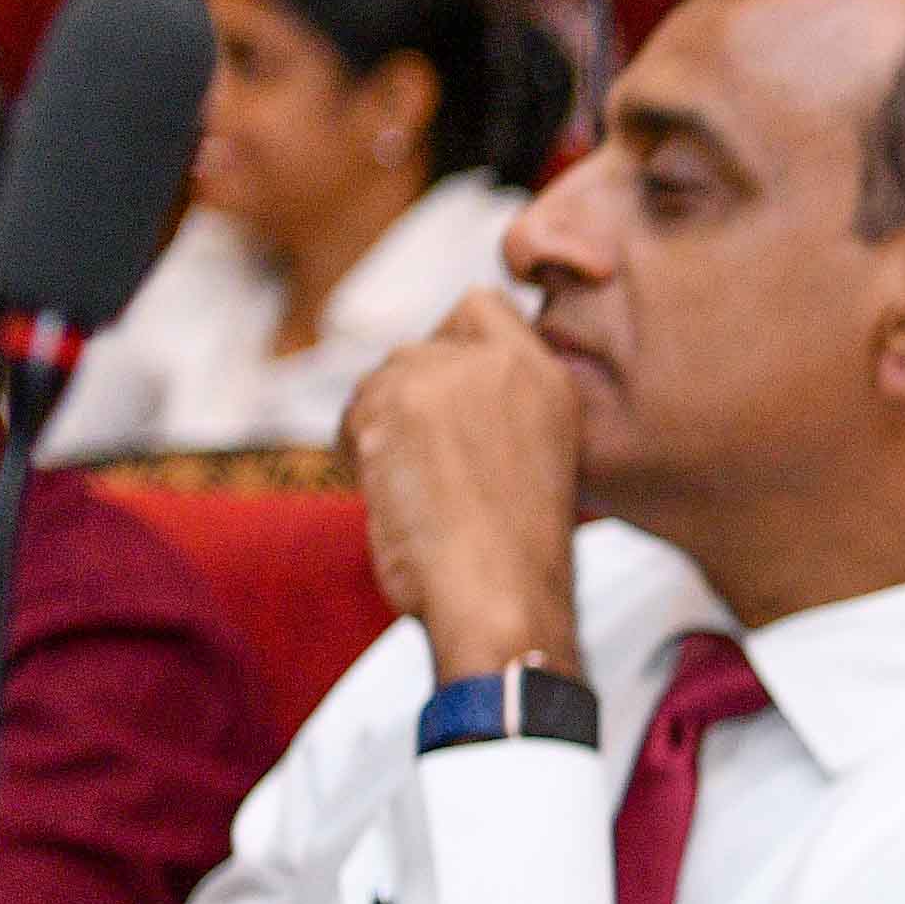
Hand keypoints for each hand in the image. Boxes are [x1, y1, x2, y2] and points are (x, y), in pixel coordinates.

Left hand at [344, 292, 586, 681]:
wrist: (502, 597)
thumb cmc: (513, 559)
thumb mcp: (533, 461)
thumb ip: (495, 410)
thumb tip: (430, 399)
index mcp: (550, 379)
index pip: (479, 306)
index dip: (447, 348)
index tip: (441, 406)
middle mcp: (506, 361)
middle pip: (417, 349)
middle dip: (407, 403)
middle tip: (425, 467)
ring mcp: (453, 373)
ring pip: (382, 379)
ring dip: (381, 429)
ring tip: (414, 489)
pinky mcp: (403, 396)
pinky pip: (354, 412)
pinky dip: (358, 454)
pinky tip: (395, 497)